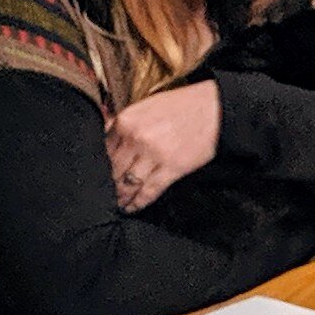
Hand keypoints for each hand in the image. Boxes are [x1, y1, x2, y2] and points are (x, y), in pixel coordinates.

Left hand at [105, 81, 219, 211]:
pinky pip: (149, 191)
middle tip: (103, 195)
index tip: (99, 175)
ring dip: (121, 197)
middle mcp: (136, 138)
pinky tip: (132, 208)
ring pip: (128, 183)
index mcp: (127, 120)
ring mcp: (153, 155)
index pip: (104, 149)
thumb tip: (107, 136)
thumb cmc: (182, 106)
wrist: (216, 109)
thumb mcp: (146, 106)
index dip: (100, 166)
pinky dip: (138, 202)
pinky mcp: (171, 169)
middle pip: (113, 169)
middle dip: (108, 184)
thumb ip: (125, 123)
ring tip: (118, 204)